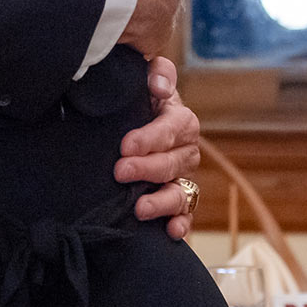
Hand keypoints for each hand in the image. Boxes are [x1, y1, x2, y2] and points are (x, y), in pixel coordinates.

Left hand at [116, 56, 201, 238]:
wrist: (129, 124)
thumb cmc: (139, 101)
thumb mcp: (146, 80)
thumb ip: (157, 73)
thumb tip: (160, 85)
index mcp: (180, 121)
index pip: (172, 129)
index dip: (150, 138)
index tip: (125, 146)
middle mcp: (185, 151)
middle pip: (173, 163)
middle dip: (147, 169)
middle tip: (120, 171)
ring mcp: (182, 179)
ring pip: (180, 193)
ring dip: (162, 202)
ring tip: (140, 208)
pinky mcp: (177, 202)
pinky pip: (185, 216)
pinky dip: (181, 225)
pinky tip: (171, 232)